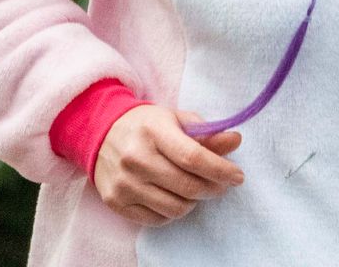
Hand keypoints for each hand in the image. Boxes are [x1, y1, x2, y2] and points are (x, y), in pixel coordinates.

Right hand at [92, 105, 244, 226]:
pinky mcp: (116, 202)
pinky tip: (172, 195)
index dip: (221, 170)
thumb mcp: (175, 120)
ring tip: (193, 188)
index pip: (194, 158)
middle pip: (188, 186)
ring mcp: (124, 183)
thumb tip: (236, 141)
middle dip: (213, 188)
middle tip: (220, 184)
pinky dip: (172, 211)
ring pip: (175, 208)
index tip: (238, 176)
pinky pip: (157, 219)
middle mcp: (136, 158)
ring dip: (193, 201)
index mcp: (153, 131)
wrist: (101, 132)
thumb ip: (206, 133)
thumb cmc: (146, 126)